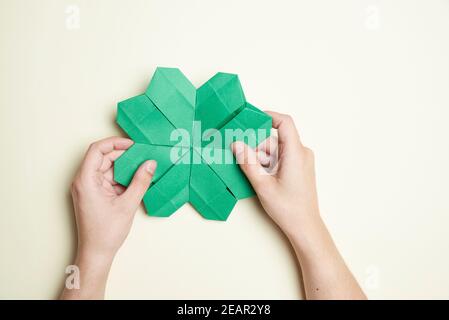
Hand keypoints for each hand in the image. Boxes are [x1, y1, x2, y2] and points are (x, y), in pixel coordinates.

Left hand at [62, 137, 156, 298]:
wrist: (96, 253)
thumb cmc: (106, 233)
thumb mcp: (127, 204)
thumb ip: (140, 181)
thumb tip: (150, 164)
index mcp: (85, 180)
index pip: (97, 150)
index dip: (115, 143)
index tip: (132, 144)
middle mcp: (83, 181)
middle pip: (102, 157)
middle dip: (123, 155)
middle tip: (142, 154)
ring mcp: (88, 188)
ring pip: (107, 168)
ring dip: (124, 167)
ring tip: (142, 167)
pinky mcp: (94, 194)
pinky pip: (108, 179)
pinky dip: (122, 178)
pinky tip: (136, 180)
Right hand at [231, 111, 318, 236]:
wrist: (305, 226)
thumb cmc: (288, 208)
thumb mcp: (262, 185)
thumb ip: (248, 162)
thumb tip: (237, 144)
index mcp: (296, 153)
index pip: (284, 122)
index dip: (268, 116)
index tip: (251, 119)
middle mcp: (301, 153)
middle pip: (274, 138)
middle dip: (257, 146)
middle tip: (241, 156)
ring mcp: (301, 160)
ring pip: (276, 149)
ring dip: (261, 157)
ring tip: (253, 173)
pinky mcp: (299, 168)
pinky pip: (281, 157)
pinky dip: (268, 163)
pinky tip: (260, 176)